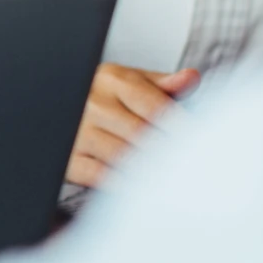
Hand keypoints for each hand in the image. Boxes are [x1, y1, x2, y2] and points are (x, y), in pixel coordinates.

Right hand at [68, 64, 200, 189]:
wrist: (61, 107)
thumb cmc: (105, 97)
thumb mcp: (132, 83)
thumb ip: (164, 84)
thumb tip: (191, 77)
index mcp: (112, 79)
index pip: (155, 106)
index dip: (181, 127)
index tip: (202, 142)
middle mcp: (92, 102)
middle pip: (141, 133)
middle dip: (169, 151)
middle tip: (193, 165)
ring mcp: (78, 131)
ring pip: (122, 156)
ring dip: (150, 169)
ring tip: (172, 178)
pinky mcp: (69, 158)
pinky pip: (100, 175)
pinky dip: (123, 182)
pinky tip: (142, 185)